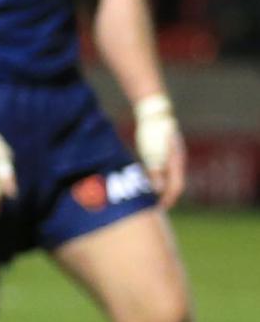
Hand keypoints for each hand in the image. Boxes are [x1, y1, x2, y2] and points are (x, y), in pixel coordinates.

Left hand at [133, 94, 185, 209]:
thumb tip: (158, 190)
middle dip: (164, 196)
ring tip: (148, 199)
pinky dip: (154, 179)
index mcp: (177, 162)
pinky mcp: (164, 152)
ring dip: (159, 189)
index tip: (158, 209)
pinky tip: (144, 183)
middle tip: (152, 208)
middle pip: (173, 183)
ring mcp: (172, 156)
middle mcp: (177, 160)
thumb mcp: (152, 152)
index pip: (177, 187)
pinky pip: (161, 170)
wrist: (152, 111)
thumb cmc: (152, 131)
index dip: (168, 199)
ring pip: (167, 177)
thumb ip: (156, 171)